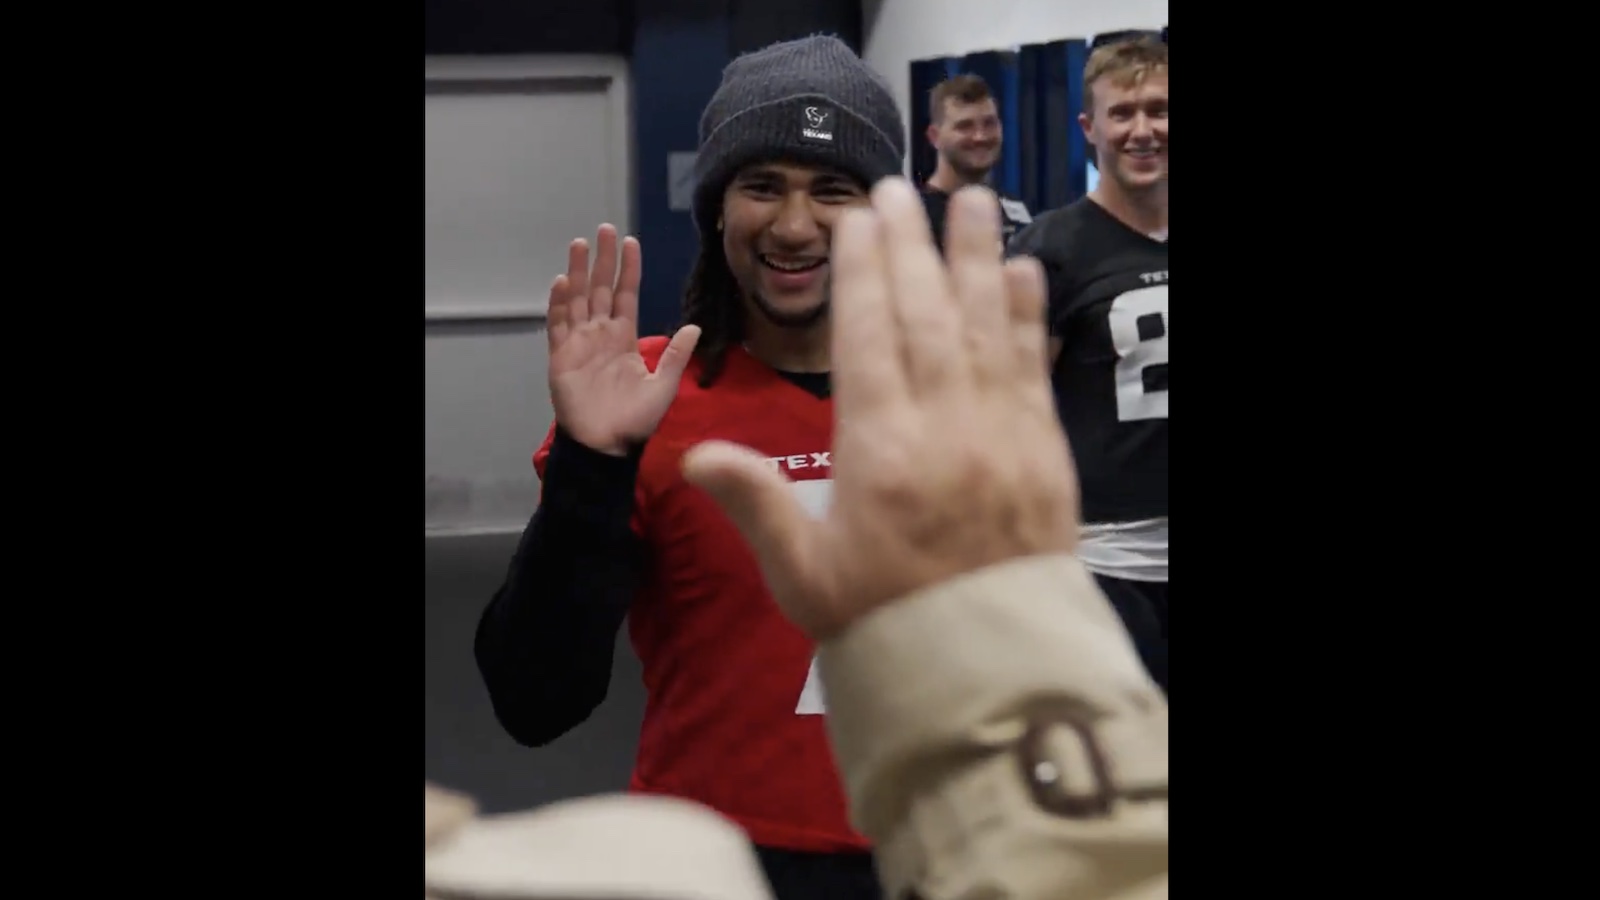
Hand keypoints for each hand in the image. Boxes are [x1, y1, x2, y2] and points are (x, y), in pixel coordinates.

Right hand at [547, 225, 700, 455]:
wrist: (607, 446)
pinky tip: (563, 282)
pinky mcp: (561, 357)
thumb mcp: (664, 385)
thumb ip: (676, 355)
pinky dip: (559, 303)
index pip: (626, 295)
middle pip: (600, 288)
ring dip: (577, 271)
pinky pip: (558, 325)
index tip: (631, 242)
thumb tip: (694, 326)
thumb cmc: (635, 420)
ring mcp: (579, 343)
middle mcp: (600, 334)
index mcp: (624, 338)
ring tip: (580, 244)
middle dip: (602, 259)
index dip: (628, 270)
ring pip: (577, 299)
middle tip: (605, 229)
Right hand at [682, 180, 1080, 639]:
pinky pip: (1033, 366)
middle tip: (899, 187)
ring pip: (985, 326)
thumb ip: (752, 503)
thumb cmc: (885, 621)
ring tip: (971, 197)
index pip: (867, 336)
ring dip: (976, 256)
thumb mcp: (803, 572)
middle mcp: (943, 428)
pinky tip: (1020, 271)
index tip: (857, 220)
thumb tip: (693, 453)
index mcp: (878, 452)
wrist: (981, 669)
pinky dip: (1025, 315)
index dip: (862, 270)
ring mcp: (1001, 435)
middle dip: (910, 244)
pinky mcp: (1043, 451)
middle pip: (925, 313)